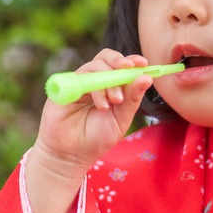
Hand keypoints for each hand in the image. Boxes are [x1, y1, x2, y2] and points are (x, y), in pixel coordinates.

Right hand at [30, 49, 152, 186]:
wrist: (70, 155)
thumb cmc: (96, 139)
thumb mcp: (120, 120)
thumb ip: (132, 99)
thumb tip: (146, 78)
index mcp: (112, 87)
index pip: (122, 65)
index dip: (132, 60)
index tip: (142, 63)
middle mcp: (96, 81)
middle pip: (107, 57)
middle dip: (120, 62)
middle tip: (128, 70)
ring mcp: (80, 83)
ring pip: (96, 66)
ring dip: (109, 82)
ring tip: (113, 102)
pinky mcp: (66, 87)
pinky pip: (81, 76)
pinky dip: (95, 88)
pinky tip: (101, 106)